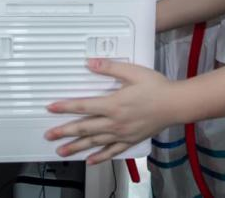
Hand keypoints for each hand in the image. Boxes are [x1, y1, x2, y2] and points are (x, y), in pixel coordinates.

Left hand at [45, 58, 175, 163]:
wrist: (175, 104)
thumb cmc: (155, 86)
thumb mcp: (132, 72)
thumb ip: (109, 68)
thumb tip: (90, 63)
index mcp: (114, 104)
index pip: (84, 106)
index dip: (65, 107)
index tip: (51, 108)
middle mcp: (115, 122)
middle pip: (84, 128)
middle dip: (64, 132)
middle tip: (48, 135)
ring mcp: (122, 134)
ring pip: (95, 143)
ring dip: (76, 147)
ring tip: (61, 151)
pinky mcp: (131, 140)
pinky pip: (112, 151)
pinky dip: (100, 157)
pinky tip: (89, 160)